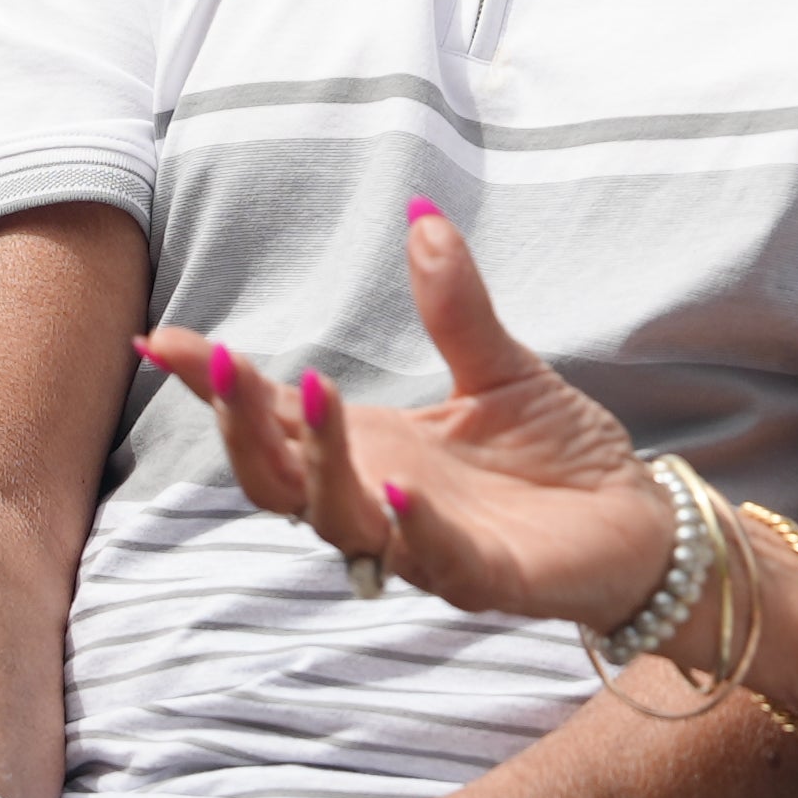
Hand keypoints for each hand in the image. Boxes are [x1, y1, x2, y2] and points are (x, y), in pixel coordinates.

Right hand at [139, 200, 670, 629]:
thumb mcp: (500, 366)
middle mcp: (381, 502)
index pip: (274, 420)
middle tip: (225, 364)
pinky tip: (403, 492)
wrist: (637, 521)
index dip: (217, 387)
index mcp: (370, 450)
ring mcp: (426, 547)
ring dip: (323, 465)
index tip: (161, 340)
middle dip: (242, 426)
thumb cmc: (556, 456)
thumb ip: (454, 306)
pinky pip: (439, 563)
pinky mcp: (488, 580)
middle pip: (279, 479)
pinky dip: (415, 532)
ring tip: (319, 391)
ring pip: (342, 522)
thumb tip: (421, 218)